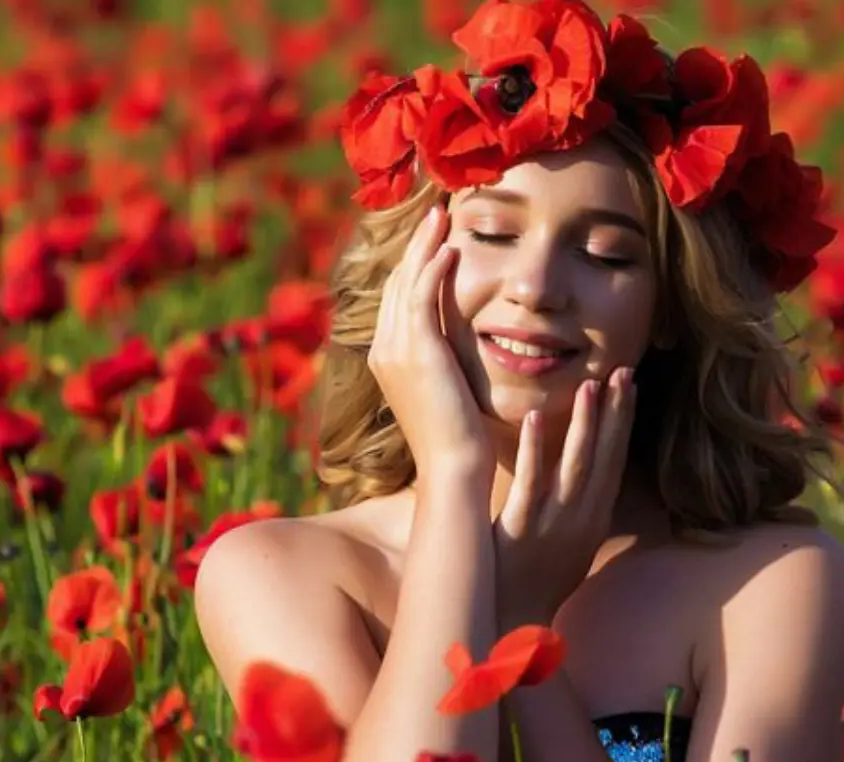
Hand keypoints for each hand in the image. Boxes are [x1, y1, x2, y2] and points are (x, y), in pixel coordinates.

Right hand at [368, 205, 493, 488]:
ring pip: (405, 282)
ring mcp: (394, 350)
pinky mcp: (415, 351)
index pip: (397, 298)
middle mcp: (382, 349)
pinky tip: (451, 247)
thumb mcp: (447, 391)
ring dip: (424, 245)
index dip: (413, 263)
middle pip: (395, 282)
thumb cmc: (460, 439)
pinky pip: (420, 297)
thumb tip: (459, 346)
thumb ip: (445, 362)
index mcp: (387, 358)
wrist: (454, 469)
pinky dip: (432, 268)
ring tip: (442, 215)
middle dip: (415, 244)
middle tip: (434, 211)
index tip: (433, 236)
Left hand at [492, 366, 636, 626]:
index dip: (624, 422)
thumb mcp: (567, 545)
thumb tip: (582, 475)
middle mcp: (581, 520)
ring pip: (575, 467)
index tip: (630, 383)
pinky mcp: (519, 531)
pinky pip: (531, 484)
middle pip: (605, 458)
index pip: (615, 462)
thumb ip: (576, 509)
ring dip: (585, 424)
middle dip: (617, 414)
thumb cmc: (533, 583)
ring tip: (590, 384)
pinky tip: (537, 417)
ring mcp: (552, 525)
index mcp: (592, 521)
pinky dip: (537, 449)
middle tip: (623, 371)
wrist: (507, 626)